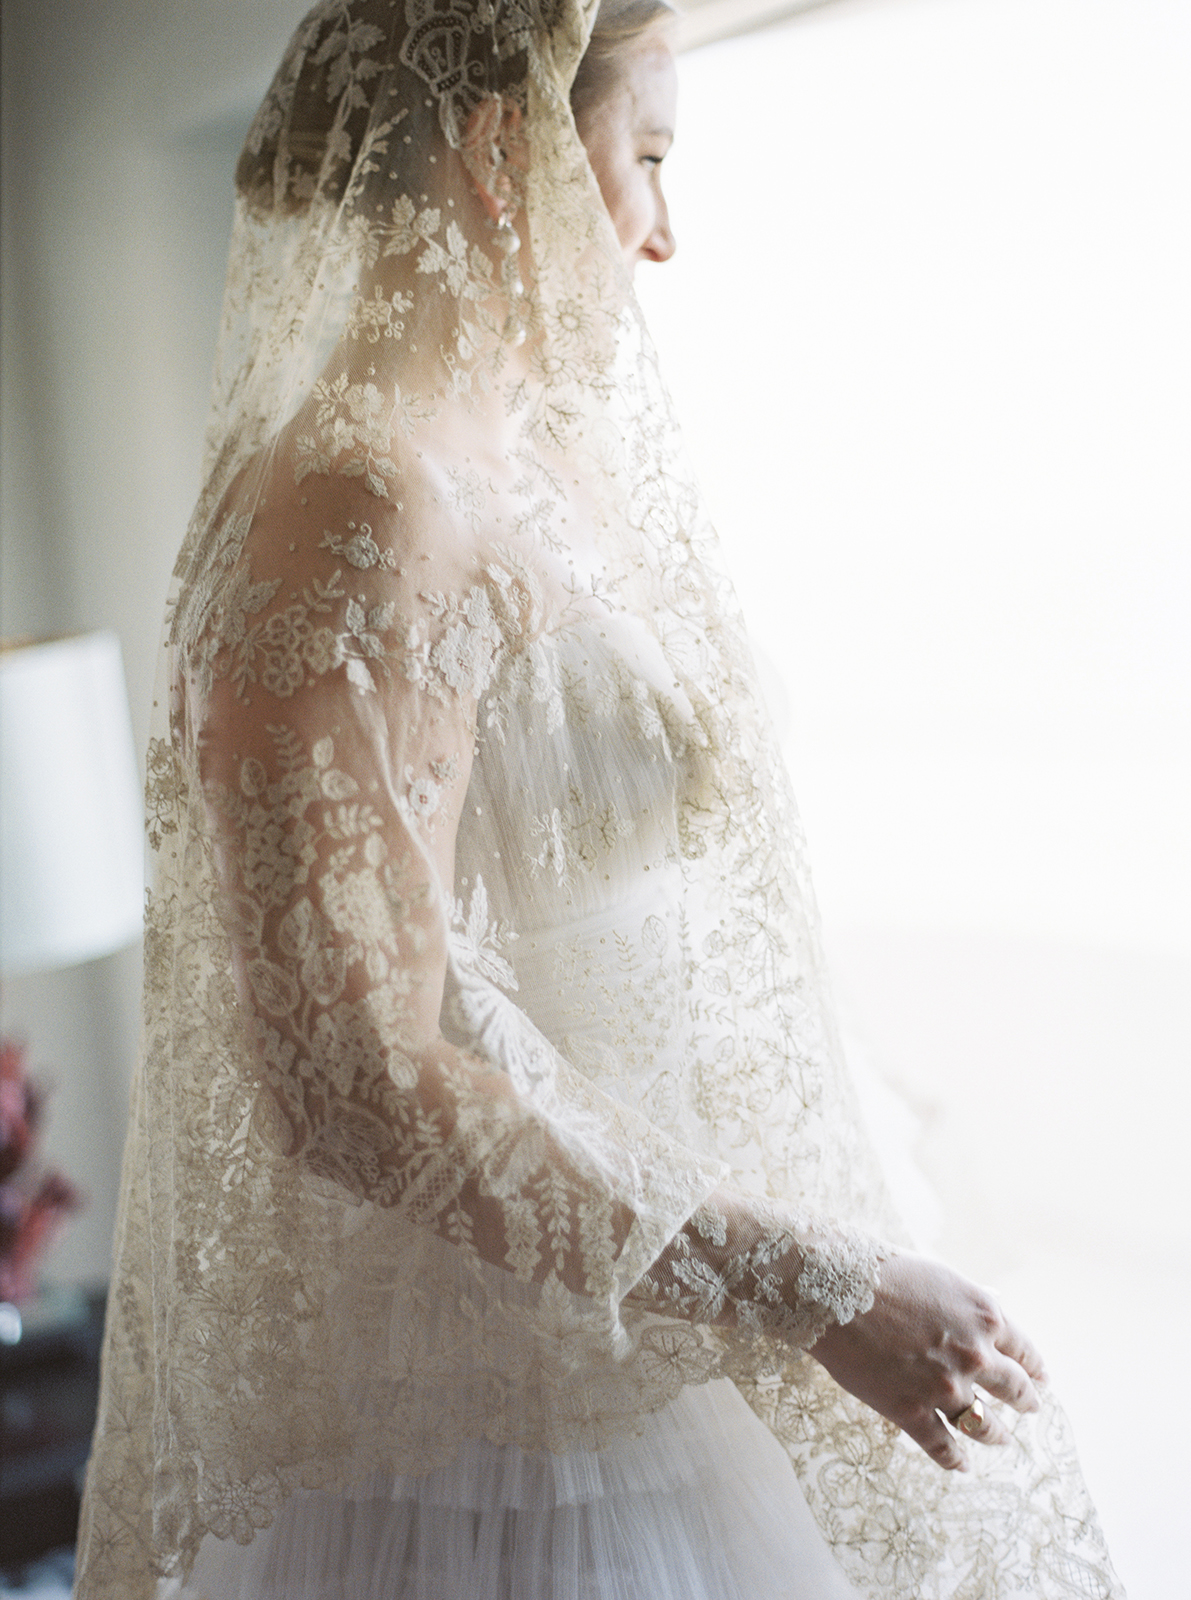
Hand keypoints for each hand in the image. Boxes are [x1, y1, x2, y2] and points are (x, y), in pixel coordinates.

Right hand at [810, 1249, 1046, 1470]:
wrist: (835, 1290)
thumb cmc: (884, 1272)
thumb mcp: (940, 1276)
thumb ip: (970, 1300)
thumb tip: (995, 1305)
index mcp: (984, 1318)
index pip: (1023, 1350)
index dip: (1034, 1367)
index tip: (1040, 1378)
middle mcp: (974, 1356)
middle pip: (1013, 1389)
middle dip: (1026, 1400)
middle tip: (1031, 1407)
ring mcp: (944, 1388)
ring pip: (984, 1424)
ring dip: (996, 1434)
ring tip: (1001, 1439)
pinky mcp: (911, 1412)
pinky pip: (943, 1447)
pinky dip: (955, 1460)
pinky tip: (961, 1464)